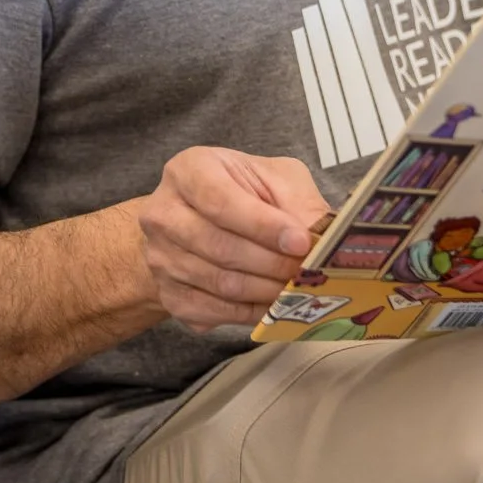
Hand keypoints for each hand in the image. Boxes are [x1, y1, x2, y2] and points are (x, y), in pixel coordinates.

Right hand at [139, 147, 328, 332]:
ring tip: (297, 288)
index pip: (221, 202)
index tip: (301, 242)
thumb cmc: (244, 193)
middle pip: (220, 247)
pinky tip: (275, 303)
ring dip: (266, 290)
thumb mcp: (275, 179)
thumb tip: (322, 240)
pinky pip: (214, 311)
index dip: (263, 225)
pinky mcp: (168, 294)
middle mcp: (163, 212)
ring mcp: (160, 257)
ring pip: (220, 284)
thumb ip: (297, 201)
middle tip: (307, 271)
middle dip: (272, 263)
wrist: (198, 221)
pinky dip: (251, 312)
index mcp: (189, 171)